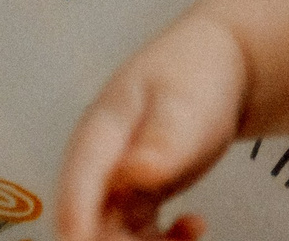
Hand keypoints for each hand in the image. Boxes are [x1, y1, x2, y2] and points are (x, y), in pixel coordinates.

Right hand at [58, 16, 246, 239]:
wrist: (213, 66)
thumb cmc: (193, 75)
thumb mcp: (183, 101)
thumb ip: (162, 138)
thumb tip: (136, 172)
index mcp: (98, 136)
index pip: (79, 185)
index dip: (76, 222)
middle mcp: (98, 168)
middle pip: (90, 224)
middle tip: (170, 239)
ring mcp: (115, 186)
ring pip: (112, 237)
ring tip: (192, 233)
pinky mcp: (136, 200)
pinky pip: (138, 237)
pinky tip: (196, 227)